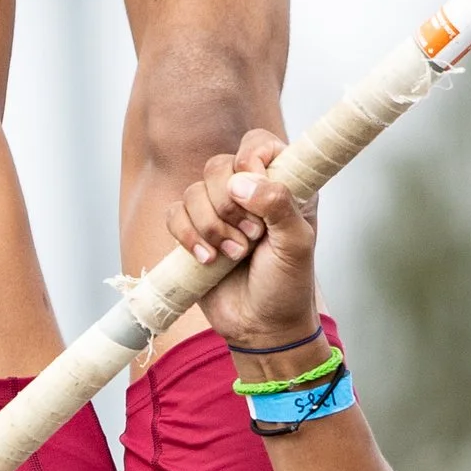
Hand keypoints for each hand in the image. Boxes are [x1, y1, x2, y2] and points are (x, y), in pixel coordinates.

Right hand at [164, 132, 321, 355]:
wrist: (262, 326)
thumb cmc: (288, 285)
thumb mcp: (296, 244)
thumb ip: (278, 205)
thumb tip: (241, 182)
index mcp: (281, 184)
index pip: (257, 144)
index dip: (250, 160)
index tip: (255, 193)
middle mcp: (248, 192)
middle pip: (218, 166)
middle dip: (229, 205)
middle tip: (252, 236)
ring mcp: (218, 212)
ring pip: (194, 192)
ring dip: (211, 227)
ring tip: (234, 255)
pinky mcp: (193, 233)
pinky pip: (174, 214)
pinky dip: (187, 236)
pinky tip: (207, 259)